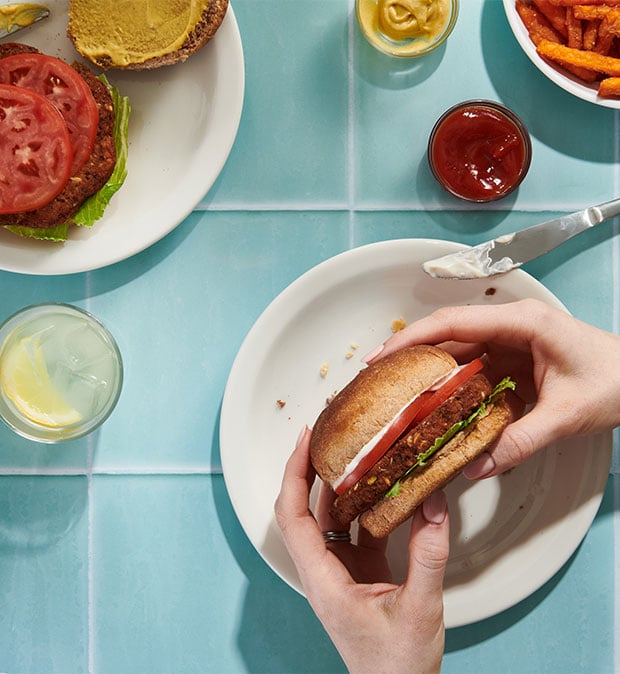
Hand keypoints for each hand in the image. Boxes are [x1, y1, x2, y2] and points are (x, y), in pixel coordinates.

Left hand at [275, 426, 448, 673]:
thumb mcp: (420, 608)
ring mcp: (340, 569)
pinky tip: (381, 484)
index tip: (303, 441)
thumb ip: (428, 555)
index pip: (293, 517)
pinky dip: (364, 502)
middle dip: (307, 468)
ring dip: (336, 483)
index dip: (293, 475)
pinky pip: (355, 527)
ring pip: (328, 516)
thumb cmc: (396, 667)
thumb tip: (434, 503)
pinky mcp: (359, 569)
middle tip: (323, 433)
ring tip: (352, 449)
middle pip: (302, 509)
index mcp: (324, 581)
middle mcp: (324, 571)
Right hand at [365, 298, 619, 477]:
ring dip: (428, 372)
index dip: (412, 339)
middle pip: (447, 336)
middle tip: (376, 380)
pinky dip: (451, 386)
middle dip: (410, 355)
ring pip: (457, 353)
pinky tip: (433, 405)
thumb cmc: (616, 381)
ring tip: (395, 395)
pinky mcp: (513, 359)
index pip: (454, 323)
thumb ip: (520, 442)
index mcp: (522, 323)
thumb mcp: (566, 415)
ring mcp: (511, 342)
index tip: (382, 356)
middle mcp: (510, 327)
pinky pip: (474, 369)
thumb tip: (476, 466)